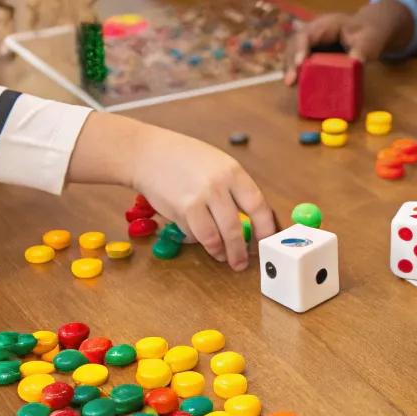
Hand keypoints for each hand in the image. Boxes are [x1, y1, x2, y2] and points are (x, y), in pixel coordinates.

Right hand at [131, 126, 276, 269]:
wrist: (149, 153)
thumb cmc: (184, 158)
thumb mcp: (218, 164)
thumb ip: (233, 189)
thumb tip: (251, 219)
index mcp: (233, 172)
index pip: (258, 205)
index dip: (265, 228)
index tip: (266, 241)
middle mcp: (219, 185)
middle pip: (236, 228)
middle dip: (241, 251)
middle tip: (242, 262)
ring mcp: (200, 198)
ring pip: (216, 237)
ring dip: (222, 252)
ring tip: (224, 258)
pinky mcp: (182, 209)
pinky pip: (196, 234)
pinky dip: (200, 241)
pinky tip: (202, 241)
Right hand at [283, 0, 412, 82]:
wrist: (368, 31)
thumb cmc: (367, 33)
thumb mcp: (368, 41)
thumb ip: (361, 51)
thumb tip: (354, 63)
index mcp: (327, 24)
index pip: (307, 34)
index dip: (300, 48)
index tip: (299, 63)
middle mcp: (314, 31)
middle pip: (295, 44)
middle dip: (291, 62)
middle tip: (290, 81)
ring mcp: (311, 42)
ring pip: (293, 52)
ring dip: (290, 68)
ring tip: (290, 84)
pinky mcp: (311, 53)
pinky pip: (299, 60)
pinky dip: (296, 71)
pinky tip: (295, 84)